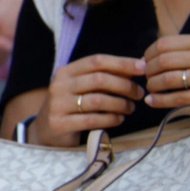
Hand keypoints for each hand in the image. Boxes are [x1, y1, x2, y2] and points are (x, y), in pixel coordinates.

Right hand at [29, 52, 144, 146]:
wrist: (46, 129)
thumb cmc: (72, 104)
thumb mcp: (83, 87)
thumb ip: (106, 76)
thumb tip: (138, 66)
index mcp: (65, 72)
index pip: (96, 61)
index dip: (121, 63)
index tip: (142, 68)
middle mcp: (59, 85)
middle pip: (99, 79)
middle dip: (125, 86)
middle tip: (139, 93)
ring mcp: (58, 105)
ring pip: (98, 100)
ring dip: (120, 104)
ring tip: (130, 108)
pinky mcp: (60, 123)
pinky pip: (92, 120)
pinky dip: (111, 119)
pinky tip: (119, 119)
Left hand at [142, 34, 189, 113]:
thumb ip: (185, 48)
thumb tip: (149, 57)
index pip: (165, 44)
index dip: (148, 53)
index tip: (144, 61)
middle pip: (164, 61)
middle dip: (148, 70)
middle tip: (145, 76)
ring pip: (169, 80)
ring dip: (153, 85)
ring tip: (151, 88)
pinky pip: (179, 98)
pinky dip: (160, 100)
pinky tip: (152, 101)